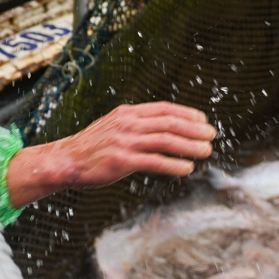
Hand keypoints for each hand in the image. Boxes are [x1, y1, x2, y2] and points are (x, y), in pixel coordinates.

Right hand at [5, 102, 215, 207]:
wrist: (67, 160)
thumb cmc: (92, 146)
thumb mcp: (113, 126)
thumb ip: (135, 124)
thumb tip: (162, 127)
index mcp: (127, 113)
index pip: (164, 109)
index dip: (186, 114)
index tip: (202, 120)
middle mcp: (128, 123)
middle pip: (169, 123)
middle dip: (194, 130)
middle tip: (211, 136)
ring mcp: (125, 141)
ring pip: (166, 141)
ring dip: (189, 146)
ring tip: (206, 151)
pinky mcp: (122, 160)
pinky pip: (155, 161)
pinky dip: (174, 165)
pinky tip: (187, 169)